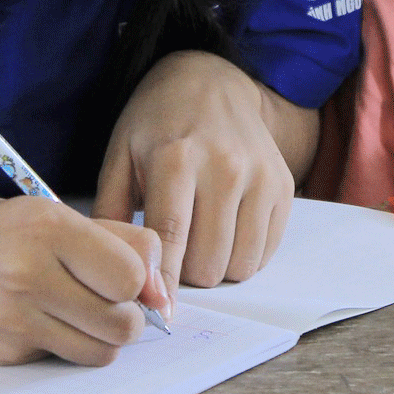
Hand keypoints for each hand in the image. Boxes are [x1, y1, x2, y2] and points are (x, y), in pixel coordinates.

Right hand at [0, 196, 170, 365]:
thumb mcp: (44, 213)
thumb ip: (113, 241)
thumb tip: (162, 293)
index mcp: (45, 226)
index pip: (131, 274)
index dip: (138, 279)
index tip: (124, 274)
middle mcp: (28, 273)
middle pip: (124, 322)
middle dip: (126, 315)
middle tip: (104, 298)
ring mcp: (14, 320)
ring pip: (102, 352)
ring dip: (101, 337)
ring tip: (76, 312)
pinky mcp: (5, 354)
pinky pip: (64, 360)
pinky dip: (65, 346)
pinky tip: (37, 320)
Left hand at [95, 50, 295, 288]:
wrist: (210, 82)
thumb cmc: (156, 123)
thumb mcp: (119, 155)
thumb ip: (111, 214)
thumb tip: (109, 272)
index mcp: (176, 157)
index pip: (171, 238)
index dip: (162, 282)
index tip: (154, 311)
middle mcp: (225, 166)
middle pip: (208, 263)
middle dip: (187, 273)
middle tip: (175, 254)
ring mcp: (260, 176)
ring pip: (240, 265)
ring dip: (216, 267)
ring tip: (199, 240)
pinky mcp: (283, 187)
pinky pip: (265, 252)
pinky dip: (243, 255)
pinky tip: (224, 229)